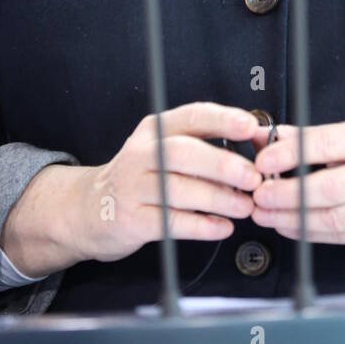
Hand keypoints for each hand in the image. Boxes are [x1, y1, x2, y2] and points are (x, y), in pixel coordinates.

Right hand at [72, 102, 262, 263]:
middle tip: (253, 177)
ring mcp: (132, 187)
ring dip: (217, 198)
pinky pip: (171, 223)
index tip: (250, 126)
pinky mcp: (132, 220)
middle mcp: (140, 154)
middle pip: (182, 153)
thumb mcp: (163, 150)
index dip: (222, 120)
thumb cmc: (141, 176)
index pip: (190, 116)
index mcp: (154, 130)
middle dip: (221, 164)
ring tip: (245, 205)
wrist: (91, 209)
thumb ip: (203, 146)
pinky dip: (202, 226)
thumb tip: (253, 148)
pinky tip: (223, 226)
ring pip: (178, 190)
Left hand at [249, 118, 344, 247]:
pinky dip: (311, 234)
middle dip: (286, 194)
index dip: (289, 154)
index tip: (264, 159)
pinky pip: (342, 236)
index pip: (326, 144)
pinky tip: (290, 226)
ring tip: (266, 213)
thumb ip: (316, 137)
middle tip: (259, 194)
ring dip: (292, 219)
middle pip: (328, 188)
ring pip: (333, 219)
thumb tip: (272, 137)